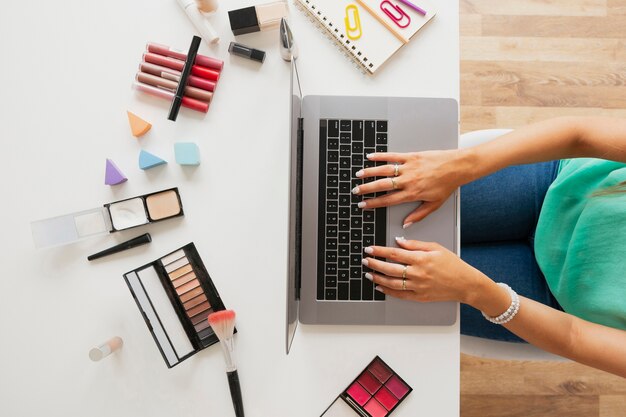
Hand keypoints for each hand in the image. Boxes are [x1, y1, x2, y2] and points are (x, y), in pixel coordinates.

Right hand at [353, 150, 465, 225]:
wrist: (456, 167)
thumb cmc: (447, 185)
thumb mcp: (434, 204)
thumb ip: (418, 215)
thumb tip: (406, 224)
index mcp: (411, 194)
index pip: (387, 200)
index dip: (373, 203)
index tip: (364, 205)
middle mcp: (407, 181)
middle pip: (381, 186)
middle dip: (366, 189)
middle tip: (356, 191)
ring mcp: (408, 168)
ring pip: (384, 171)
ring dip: (369, 173)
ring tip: (359, 175)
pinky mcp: (411, 156)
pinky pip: (392, 156)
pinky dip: (380, 156)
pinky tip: (370, 157)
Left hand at [362, 238, 486, 303]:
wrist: (465, 283)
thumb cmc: (452, 264)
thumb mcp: (435, 247)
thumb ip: (415, 244)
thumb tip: (398, 240)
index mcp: (421, 259)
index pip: (394, 253)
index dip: (379, 251)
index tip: (369, 248)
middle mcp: (418, 273)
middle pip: (390, 268)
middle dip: (374, 264)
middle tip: (365, 260)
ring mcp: (418, 286)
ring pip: (392, 283)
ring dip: (378, 278)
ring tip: (368, 274)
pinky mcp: (419, 297)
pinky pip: (400, 295)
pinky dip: (388, 291)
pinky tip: (380, 287)